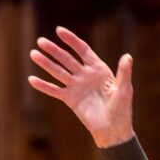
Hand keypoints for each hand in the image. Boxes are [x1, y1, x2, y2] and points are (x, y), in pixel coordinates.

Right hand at [28, 26, 134, 147]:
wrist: (112, 130)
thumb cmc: (122, 109)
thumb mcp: (124, 90)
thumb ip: (124, 73)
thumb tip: (127, 56)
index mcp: (98, 69)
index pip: (82, 50)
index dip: (71, 40)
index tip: (59, 30)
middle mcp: (85, 75)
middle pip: (67, 59)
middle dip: (54, 50)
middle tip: (40, 41)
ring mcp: (76, 87)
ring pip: (58, 72)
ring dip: (46, 63)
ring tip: (33, 54)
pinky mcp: (70, 100)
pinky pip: (55, 91)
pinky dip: (43, 86)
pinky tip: (31, 79)